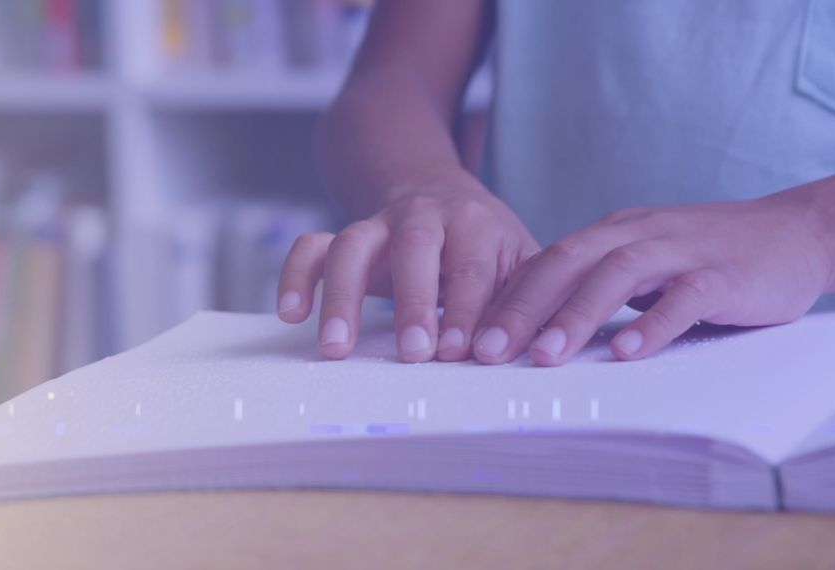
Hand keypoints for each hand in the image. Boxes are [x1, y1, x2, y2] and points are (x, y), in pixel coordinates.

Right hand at [277, 173, 538, 361]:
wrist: (439, 193)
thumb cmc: (486, 245)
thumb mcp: (520, 260)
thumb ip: (528, 299)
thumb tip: (544, 350)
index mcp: (475, 223)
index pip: (473, 268)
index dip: (469, 310)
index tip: (465, 354)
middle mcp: (424, 217)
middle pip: (413, 249)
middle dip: (412, 302)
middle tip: (414, 354)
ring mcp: (378, 225)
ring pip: (351, 245)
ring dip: (341, 296)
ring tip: (335, 347)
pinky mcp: (345, 236)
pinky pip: (311, 246)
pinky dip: (295, 274)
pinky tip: (291, 312)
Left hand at [472, 189, 834, 365]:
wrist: (797, 231)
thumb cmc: (708, 255)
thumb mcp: (643, 261)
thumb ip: (597, 284)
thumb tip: (536, 326)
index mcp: (612, 233)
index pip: (546, 262)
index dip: (505, 299)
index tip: (469, 339)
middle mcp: (638, 234)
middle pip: (567, 263)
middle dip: (522, 308)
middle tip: (487, 351)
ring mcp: (681, 250)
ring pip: (617, 276)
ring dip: (576, 316)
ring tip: (545, 356)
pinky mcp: (723, 274)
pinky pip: (683, 297)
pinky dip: (653, 323)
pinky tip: (627, 353)